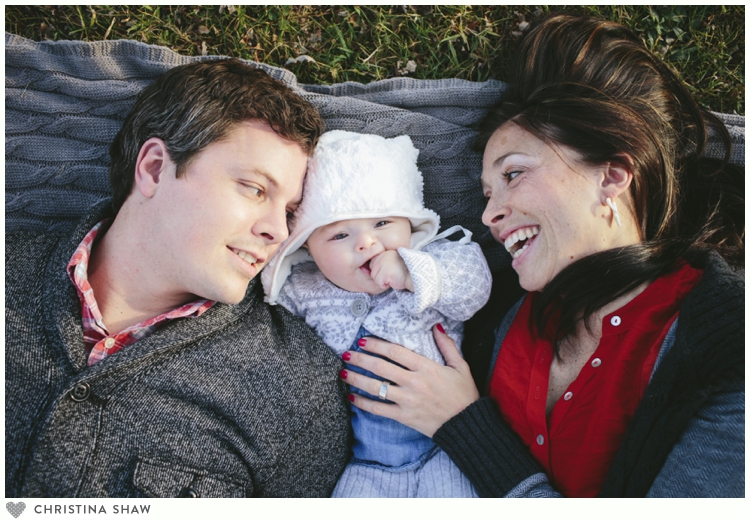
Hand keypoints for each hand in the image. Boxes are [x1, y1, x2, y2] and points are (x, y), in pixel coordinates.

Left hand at [343, 325, 479, 436]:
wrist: (466, 424)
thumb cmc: (464, 394)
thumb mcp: (461, 366)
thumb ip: (447, 346)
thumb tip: (436, 327)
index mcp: (426, 367)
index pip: (395, 351)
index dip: (377, 344)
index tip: (363, 341)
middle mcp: (414, 382)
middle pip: (381, 367)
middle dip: (361, 359)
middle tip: (347, 353)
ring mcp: (407, 400)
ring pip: (376, 387)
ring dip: (356, 379)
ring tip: (343, 372)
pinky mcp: (404, 416)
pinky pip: (379, 409)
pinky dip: (363, 403)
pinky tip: (352, 397)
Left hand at [369, 250, 413, 291]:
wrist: (414, 276)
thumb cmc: (403, 272)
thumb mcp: (390, 263)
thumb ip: (380, 263)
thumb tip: (365, 270)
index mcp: (384, 253)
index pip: (372, 265)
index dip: (380, 271)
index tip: (390, 271)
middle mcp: (383, 256)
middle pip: (373, 272)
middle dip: (381, 276)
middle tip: (392, 274)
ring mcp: (383, 264)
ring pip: (375, 278)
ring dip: (383, 281)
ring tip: (393, 277)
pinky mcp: (385, 272)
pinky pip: (379, 283)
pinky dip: (385, 285)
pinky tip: (393, 280)